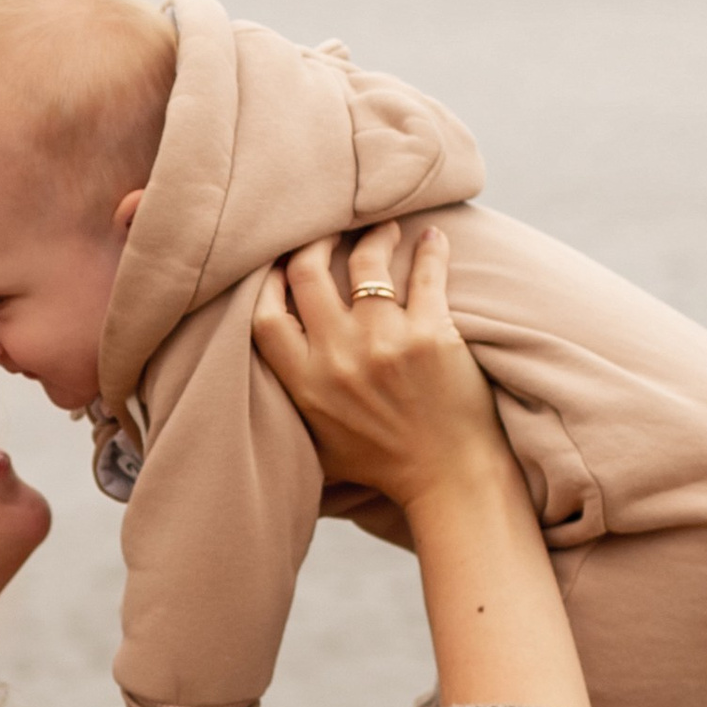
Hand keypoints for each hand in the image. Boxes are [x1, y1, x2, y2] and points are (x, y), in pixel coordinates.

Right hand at [251, 220, 509, 512]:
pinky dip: (431, 249)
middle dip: (318, 239)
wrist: (449, 479)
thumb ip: (288, 403)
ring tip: (385, 228)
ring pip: (368, 262)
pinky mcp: (431, 334)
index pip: (265, 314)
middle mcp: (338, 358)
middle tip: (334, 229)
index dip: (269, 280)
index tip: (283, 262)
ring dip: (376, 236)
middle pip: (309, 272)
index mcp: (305, 383)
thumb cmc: (382, 463)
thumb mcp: (316, 443)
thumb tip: (258, 377)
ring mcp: (385, 343)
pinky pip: (427, 272)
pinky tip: (433, 237)